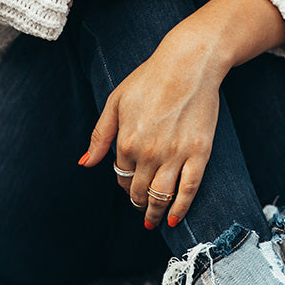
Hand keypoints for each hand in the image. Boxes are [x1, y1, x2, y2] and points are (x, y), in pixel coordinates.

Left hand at [79, 10, 224, 228]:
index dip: (123, 181)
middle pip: (138, 191)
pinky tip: (174, 218)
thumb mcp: (115, 102)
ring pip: (160, 196)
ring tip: (151, 219)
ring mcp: (175, 155)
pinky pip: (188, 190)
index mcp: (126, 141)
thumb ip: (100, 136)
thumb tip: (85, 163)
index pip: (120, 174)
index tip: (129, 181)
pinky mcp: (199, 154)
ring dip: (153, 213)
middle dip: (135, 201)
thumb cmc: (150, 78)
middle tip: (138, 204)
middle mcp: (149, 153)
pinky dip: (180, 208)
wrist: (189, 64)